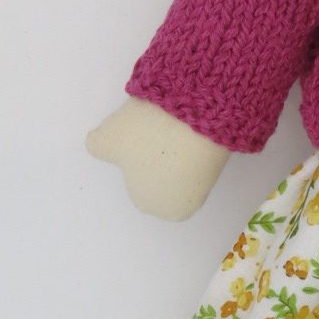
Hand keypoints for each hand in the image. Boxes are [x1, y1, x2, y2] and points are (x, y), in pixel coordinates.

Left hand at [85, 97, 230, 219]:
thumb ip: (97, 146)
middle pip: (159, 176)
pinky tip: (187, 125)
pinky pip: (196, 155)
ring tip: (171, 125)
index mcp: (150, 205)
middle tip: (154, 131)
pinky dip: (191, 142)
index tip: (137, 138)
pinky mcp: (221, 165)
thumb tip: (96, 145)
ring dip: (173, 148)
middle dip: (155, 157)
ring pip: (179, 165)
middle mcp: (181, 205)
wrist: (197, 113)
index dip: (134, 156)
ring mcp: (204, 187)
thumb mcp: (107, 138)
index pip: (135, 180)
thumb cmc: (146, 135)